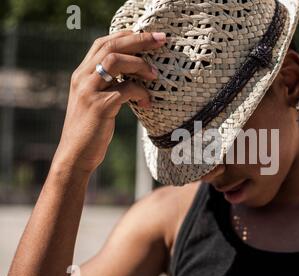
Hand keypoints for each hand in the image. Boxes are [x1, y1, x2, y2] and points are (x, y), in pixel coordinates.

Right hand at [53, 31, 165, 173]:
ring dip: (140, 64)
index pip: (102, 43)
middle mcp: (82, 78)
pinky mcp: (99, 107)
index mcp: (81, 74)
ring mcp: (89, 91)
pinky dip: (140, 93)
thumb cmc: (90, 130)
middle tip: (161, 41)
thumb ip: (107, 85)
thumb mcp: (95, 101)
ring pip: (115, 61)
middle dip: (139, 40)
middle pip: (110, 46)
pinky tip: (147, 103)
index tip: (148, 37)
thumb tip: (134, 75)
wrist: (75, 155)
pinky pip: (125, 90)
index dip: (126, 35)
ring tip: (155, 75)